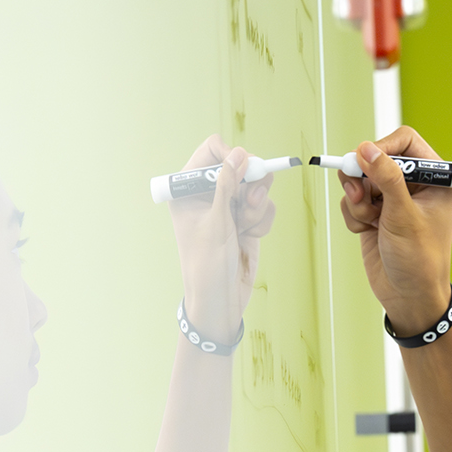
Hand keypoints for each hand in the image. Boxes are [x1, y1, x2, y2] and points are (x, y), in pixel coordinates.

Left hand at [168, 136, 276, 345]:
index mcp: (188, 190)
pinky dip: (262, 220)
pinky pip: (264, 205)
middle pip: (240, 165)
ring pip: (256, 185)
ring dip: (256, 205)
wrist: (220, 300)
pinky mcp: (245, 219)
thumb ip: (227, 186)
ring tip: (245, 226)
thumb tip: (238, 154)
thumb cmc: (207, 266)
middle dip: (250, 184)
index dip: (230, 155)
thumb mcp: (217, 223)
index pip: (210, 152)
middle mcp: (207, 194)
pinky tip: (250, 236)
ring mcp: (227, 206)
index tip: (244, 168)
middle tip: (250, 202)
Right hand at [336, 126, 451, 334]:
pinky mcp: (375, 213)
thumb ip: (387, 179)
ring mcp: (393, 199)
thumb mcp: (404, 216)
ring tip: (369, 220)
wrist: (408, 297)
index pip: (405, 141)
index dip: (383, 147)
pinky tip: (367, 231)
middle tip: (359, 194)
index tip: (366, 161)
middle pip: (376, 158)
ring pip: (360, 179)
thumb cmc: (420, 261)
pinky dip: (354, 214)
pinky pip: (353, 200)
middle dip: (364, 177)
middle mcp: (414, 185)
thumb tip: (367, 149)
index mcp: (434, 178)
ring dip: (357, 199)